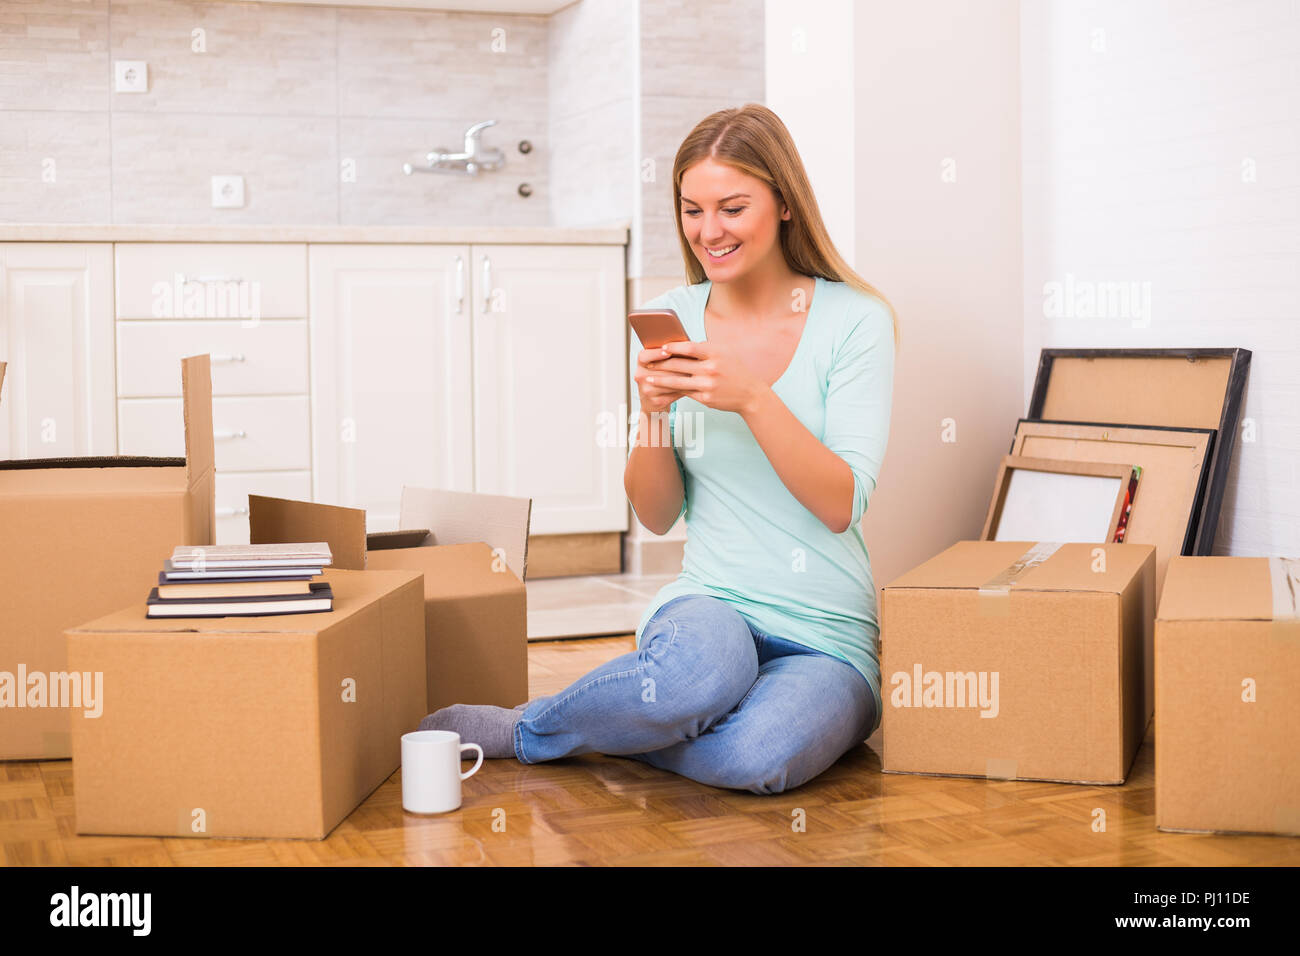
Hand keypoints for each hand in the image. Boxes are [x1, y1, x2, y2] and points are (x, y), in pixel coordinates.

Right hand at [634, 345, 692, 412]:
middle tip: (693, 361)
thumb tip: (686, 344)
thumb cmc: (661, 378)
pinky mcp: (656, 401)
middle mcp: (640, 376)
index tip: (667, 352)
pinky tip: (694, 384)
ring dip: (685, 377)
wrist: (652, 403)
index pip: (644, 356)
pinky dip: (686, 388)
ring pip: (669, 381)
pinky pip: (674, 392)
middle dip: (678, 365)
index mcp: (641, 363)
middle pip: (660, 369)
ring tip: (696, 372)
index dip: (655, 354)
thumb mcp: (659, 365)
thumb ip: (668, 355)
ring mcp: (647, 390)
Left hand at [645, 339, 766, 414]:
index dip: (673, 347)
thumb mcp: (725, 353)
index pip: (689, 347)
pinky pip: (684, 393)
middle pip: (680, 364)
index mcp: (715, 353)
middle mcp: (711, 368)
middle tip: (647, 362)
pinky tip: (661, 391)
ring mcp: (707, 384)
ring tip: (648, 379)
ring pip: (678, 381)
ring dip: (660, 380)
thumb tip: (682, 344)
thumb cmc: (735, 370)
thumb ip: (706, 348)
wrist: (750, 394)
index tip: (661, 347)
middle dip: (661, 364)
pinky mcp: (705, 398)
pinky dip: (671, 392)